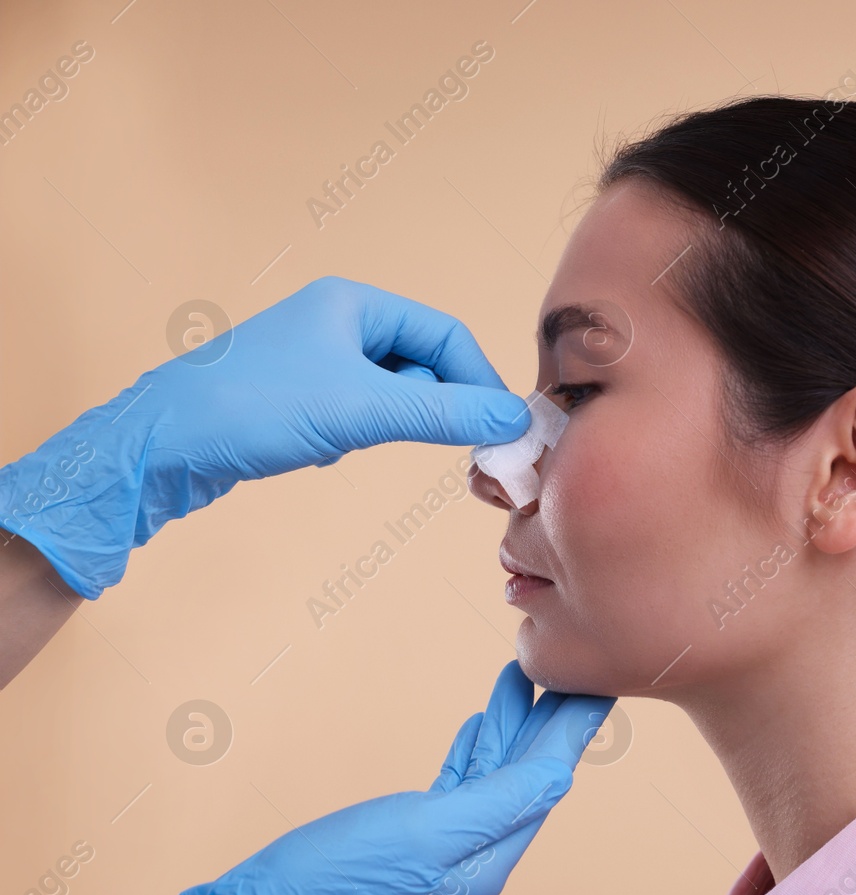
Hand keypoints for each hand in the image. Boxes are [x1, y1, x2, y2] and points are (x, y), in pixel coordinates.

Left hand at [0, 277, 531, 597]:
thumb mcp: (362, 410)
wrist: (161, 447)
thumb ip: (444, 413)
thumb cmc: (251, 408)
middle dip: (435, 406)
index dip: (480, 382)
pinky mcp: (298, 396)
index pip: (447, 335)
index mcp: (354, 302)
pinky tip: (322, 449)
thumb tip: (512, 420)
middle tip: (452, 449)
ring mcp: (316, 358)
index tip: (500, 428)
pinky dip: (356, 436)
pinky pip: (359, 414)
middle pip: (424, 363)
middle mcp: (337, 321)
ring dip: (391, 424)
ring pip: (393, 393)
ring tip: (354, 440)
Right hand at [58, 662, 612, 894]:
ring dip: (508, 728)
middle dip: (547, 723)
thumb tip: (559, 776)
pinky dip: (471, 752)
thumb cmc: (333, 884)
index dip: (570, 730)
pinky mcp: (404, 845)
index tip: (595, 685)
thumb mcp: (425, 833)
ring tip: (521, 677)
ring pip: (490, 778)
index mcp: (486, 861)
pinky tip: (477, 727)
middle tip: (569, 670)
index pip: (544, 782)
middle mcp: (471, 861)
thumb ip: (497, 803)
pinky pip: (456, 789)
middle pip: (525, 778)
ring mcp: (438, 854)